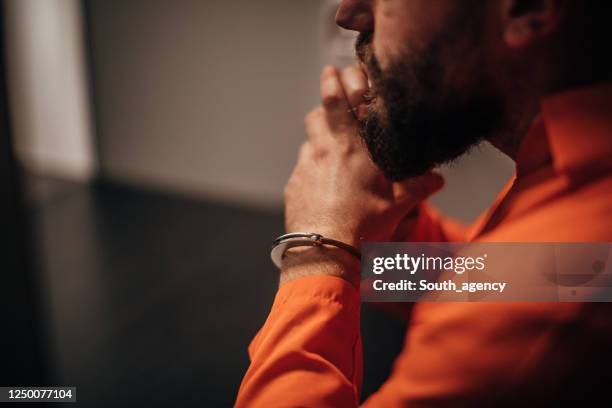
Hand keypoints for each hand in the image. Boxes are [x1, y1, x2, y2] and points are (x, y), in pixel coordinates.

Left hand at [284, 65, 443, 247]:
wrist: (325, 252)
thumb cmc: (364, 226)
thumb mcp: (398, 206)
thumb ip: (418, 187)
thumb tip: (437, 178)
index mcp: (353, 149)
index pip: (340, 102)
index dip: (338, 81)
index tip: (339, 70)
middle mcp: (325, 151)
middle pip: (318, 112)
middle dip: (325, 98)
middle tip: (333, 92)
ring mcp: (306, 167)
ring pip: (309, 138)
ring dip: (319, 133)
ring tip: (331, 142)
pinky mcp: (294, 185)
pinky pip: (302, 166)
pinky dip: (312, 165)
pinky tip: (323, 181)